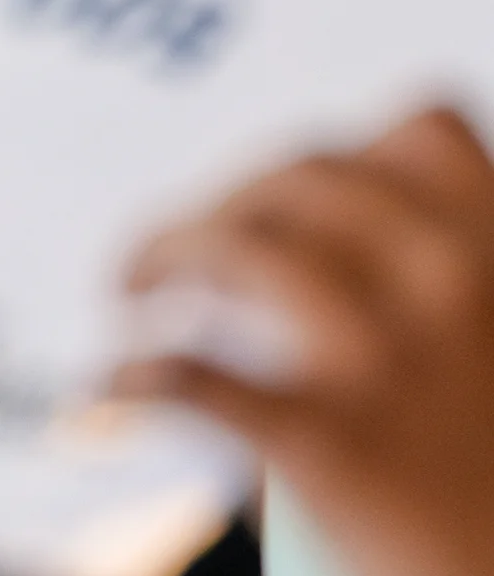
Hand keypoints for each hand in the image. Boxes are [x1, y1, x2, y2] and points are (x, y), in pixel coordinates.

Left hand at [110, 103, 493, 575]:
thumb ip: (445, 309)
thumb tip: (314, 274)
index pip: (423, 130)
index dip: (335, 155)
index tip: (276, 195)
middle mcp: (459, 286)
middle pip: (302, 175)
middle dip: (222, 201)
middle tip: (172, 248)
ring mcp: (392, 360)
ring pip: (239, 245)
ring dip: (163, 255)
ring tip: (129, 293)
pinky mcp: (330, 445)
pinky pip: (194, 376)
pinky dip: (136, 378)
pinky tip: (116, 392)